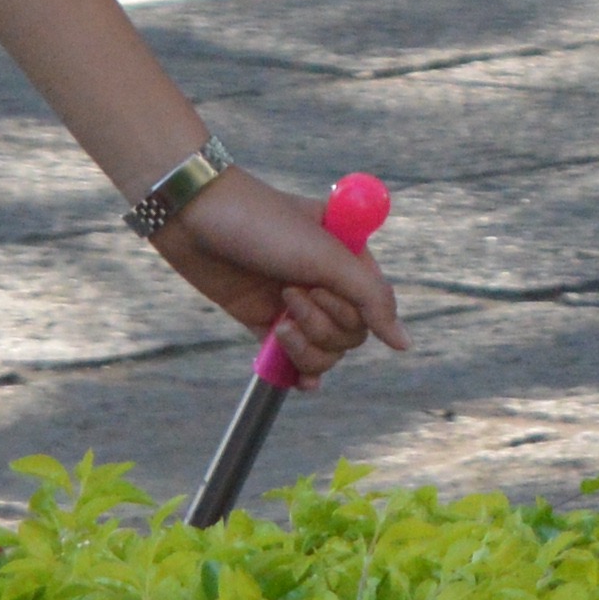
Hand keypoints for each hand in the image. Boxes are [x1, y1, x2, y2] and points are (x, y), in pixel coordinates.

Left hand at [163, 164, 404, 373]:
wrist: (194, 218)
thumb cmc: (264, 224)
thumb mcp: (325, 255)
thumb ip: (370, 298)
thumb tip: (404, 343)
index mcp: (350, 258)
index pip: (372, 308)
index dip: (346, 309)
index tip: (315, 286)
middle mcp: (326, 282)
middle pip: (349, 334)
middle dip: (320, 324)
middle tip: (288, 293)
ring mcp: (294, 303)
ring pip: (323, 350)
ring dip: (304, 347)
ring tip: (278, 322)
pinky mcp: (262, 320)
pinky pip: (290, 358)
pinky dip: (296, 372)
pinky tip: (298, 381)